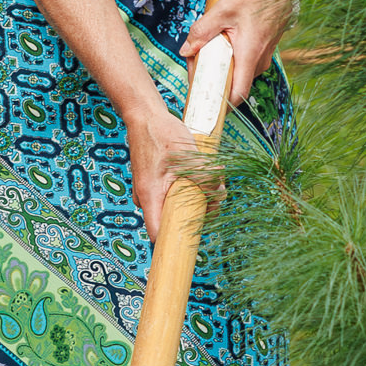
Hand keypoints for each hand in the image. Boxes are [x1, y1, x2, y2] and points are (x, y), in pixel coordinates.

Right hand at [116, 89, 212, 244]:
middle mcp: (146, 199)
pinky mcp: (154, 185)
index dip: (174, 245)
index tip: (190, 248)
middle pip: (173, 221)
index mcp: (150, 196)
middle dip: (197, 211)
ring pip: (176, 206)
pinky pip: (173, 196)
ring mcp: (149, 193)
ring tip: (201, 174)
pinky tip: (191, 171)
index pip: (158, 234)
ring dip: (194, 196)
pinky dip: (187, 187)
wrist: (146, 117)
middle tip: (210, 194)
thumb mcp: (190, 156)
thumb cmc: (161, 133)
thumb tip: (219, 194)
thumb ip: (207, 178)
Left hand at [180, 0, 294, 115]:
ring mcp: (261, 59)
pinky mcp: (261, 53)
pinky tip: (217, 47)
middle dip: (211, 81)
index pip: (238, 94)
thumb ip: (202, 31)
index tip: (203, 107)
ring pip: (236, 74)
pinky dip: (227, 61)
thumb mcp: (223, 10)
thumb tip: (185, 51)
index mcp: (249, 56)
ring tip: (202, 53)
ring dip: (218, 69)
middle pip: (232, 84)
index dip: (221, 106)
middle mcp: (258, 62)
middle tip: (193, 68)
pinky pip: (242, 65)